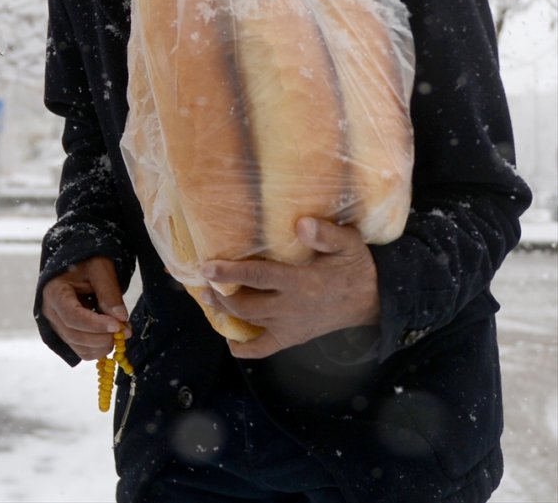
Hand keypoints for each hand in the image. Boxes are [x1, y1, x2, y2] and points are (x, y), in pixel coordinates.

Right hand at [41, 256, 131, 360]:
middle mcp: (51, 312)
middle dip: (102, 337)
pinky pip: (81, 350)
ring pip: (78, 346)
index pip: (72, 316)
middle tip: (126, 330)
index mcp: (54, 292)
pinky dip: (98, 348)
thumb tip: (121, 319)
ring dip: (102, 345)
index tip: (118, 325)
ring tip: (122, 330)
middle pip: (75, 335)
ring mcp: (57, 325)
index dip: (95, 324)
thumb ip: (109, 293)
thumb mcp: (100, 269)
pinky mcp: (66, 333)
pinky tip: (112, 335)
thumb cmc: (88, 261)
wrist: (80, 263)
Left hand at [201, 218, 379, 358]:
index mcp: (300, 283)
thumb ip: (326, 234)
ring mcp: (289, 327)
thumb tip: (301, 224)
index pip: (257, 278)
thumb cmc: (354, 266)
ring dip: (224, 312)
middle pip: (244, 305)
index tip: (206, 267)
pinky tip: (230, 337)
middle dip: (219, 294)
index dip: (229, 273)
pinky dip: (242, 348)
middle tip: (201, 280)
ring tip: (208, 297)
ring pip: (248, 323)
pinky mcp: (291, 339)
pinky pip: (262, 349)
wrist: (371, 301)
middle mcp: (290, 308)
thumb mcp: (348, 244)